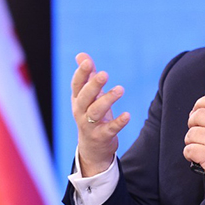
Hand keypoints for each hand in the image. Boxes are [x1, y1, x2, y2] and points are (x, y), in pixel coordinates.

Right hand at [70, 52, 129, 175]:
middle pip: (84, 98)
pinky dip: (118, 123)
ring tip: (120, 89)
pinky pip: (110, 129)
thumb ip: (87, 76)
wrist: (92, 148)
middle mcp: (80, 112)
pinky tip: (127, 115)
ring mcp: (89, 126)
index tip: (88, 62)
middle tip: (104, 74)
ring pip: (96, 112)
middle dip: (93, 86)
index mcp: (78, 100)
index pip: (76, 85)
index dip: (80, 74)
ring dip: (107, 100)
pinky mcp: (101, 137)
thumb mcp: (89, 97)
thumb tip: (81, 55)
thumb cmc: (91, 116)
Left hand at [183, 95, 204, 196]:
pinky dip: (190, 155)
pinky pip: (189, 150)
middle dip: (192, 126)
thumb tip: (196, 112)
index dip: (199, 104)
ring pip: (190, 134)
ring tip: (202, 150)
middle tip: (197, 136)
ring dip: (191, 143)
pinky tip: (200, 159)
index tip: (195, 111)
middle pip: (197, 115)